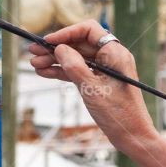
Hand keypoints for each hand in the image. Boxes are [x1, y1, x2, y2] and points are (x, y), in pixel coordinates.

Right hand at [27, 19, 158, 155]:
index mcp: (115, 53)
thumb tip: (59, 48)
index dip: (66, 33)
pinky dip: (63, 72)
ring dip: (56, 61)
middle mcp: (111, 57)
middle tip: (33, 52)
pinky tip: (45, 73)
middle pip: (79, 44)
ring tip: (35, 64)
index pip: (88, 30)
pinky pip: (79, 71)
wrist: (132, 136)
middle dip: (56, 48)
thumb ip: (74, 66)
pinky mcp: (100, 82)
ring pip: (76, 58)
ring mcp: (105, 70)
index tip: (48, 41)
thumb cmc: (118, 114)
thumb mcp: (92, 89)